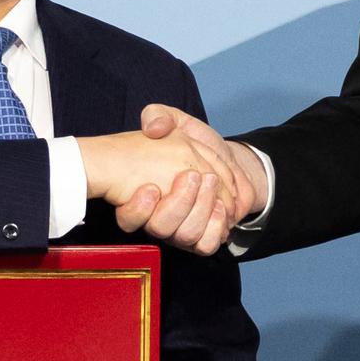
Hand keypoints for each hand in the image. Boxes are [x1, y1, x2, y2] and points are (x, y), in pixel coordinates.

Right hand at [113, 104, 265, 253]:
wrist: (230, 159)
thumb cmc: (197, 142)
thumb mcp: (175, 120)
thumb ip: (158, 115)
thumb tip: (152, 129)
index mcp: (144, 195)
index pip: (130, 216)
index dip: (140, 206)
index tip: (150, 187)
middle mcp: (160, 216)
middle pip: (161, 227)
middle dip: (178, 203)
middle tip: (192, 176)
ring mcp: (181, 229)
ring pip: (185, 235)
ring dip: (199, 210)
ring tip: (209, 184)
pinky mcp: (203, 238)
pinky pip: (206, 245)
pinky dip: (214, 227)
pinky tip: (219, 207)